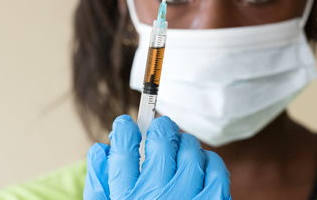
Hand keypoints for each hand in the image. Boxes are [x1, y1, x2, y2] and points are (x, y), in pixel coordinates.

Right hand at [83, 115, 230, 199]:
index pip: (124, 148)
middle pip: (160, 141)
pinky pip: (216, 167)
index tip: (127, 124)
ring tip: (178, 147)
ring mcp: (188, 198)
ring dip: (183, 142)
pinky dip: (208, 159)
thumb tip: (101, 148)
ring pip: (189, 149)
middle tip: (158, 128)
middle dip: (158, 128)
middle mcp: (157, 195)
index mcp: (126, 197)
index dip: (125, 129)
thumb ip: (100, 181)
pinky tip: (199, 163)